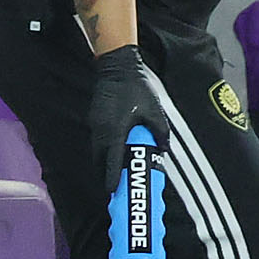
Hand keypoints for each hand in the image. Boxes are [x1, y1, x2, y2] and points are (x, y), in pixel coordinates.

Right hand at [87, 45, 169, 192]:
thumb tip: (164, 151)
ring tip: (114, 173)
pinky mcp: (94, 120)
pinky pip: (97, 141)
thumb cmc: (136, 89)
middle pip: (100, 160)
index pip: (111, 161)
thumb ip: (160, 133)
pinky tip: (113, 153)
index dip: (111, 177)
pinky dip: (103, 151)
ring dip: (104, 163)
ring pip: (97, 152)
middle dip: (106, 174)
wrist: (116, 68)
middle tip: (115, 186)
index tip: (112, 191)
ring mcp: (95, 125)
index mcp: (116, 131)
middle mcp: (101, 131)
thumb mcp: (154, 111)